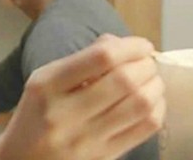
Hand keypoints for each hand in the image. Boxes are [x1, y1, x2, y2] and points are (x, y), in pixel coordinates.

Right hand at [0, 35, 163, 159]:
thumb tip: (120, 44)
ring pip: (140, 105)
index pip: (99, 57)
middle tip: (147, 62)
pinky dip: (157, 109)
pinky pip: (144, 129)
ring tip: (151, 80)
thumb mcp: (44, 81)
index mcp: (47, 85)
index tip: (142, 45)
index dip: (130, 47)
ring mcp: (85, 139)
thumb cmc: (35, 115)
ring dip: (155, 86)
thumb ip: (80, 61)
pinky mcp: (103, 157)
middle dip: (146, 65)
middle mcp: (65, 112)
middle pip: (124, 80)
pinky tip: (152, 102)